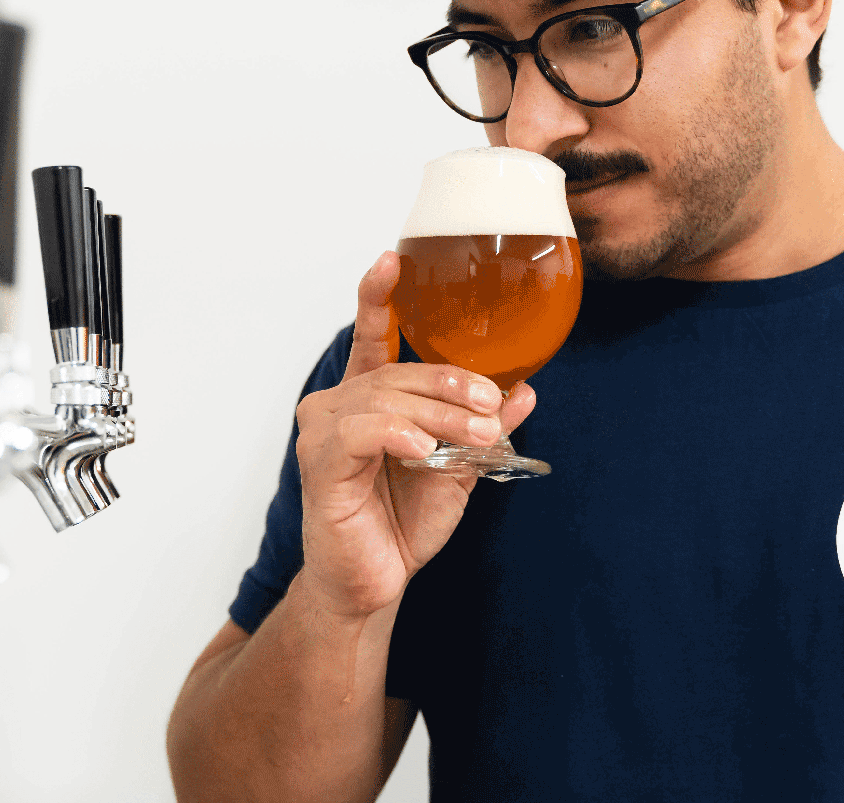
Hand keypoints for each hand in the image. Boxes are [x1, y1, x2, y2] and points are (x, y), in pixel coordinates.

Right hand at [292, 252, 535, 620]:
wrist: (375, 583)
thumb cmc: (402, 524)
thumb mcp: (459, 469)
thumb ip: (484, 428)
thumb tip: (526, 390)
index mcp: (368, 398)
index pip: (371, 336)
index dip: (379, 296)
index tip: (393, 260)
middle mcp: (337, 405)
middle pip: (398, 371)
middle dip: (452, 384)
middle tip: (492, 407)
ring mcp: (322, 431)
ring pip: (387, 398)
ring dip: (441, 415)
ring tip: (478, 437)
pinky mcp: (318, 463)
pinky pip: (363, 431)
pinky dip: (400, 435)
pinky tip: (423, 451)